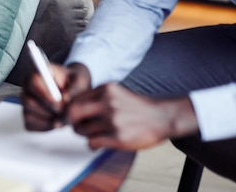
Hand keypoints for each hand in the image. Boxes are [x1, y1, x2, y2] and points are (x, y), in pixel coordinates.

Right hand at [23, 62, 90, 130]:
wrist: (72, 91)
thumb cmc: (74, 82)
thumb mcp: (80, 81)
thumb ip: (74, 89)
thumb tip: (65, 99)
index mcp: (37, 74)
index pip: (32, 82)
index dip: (45, 95)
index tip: (60, 104)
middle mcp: (27, 88)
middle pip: (29, 101)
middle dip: (49, 110)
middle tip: (65, 113)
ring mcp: (25, 103)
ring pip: (30, 115)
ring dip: (49, 119)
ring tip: (64, 116)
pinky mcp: (27, 117)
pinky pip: (31, 125)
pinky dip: (46, 127)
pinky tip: (57, 120)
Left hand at [67, 83, 198, 149]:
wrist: (163, 117)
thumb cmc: (137, 107)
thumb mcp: (116, 92)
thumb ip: (96, 97)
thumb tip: (72, 108)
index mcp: (106, 89)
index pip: (75, 99)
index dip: (72, 110)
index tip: (75, 117)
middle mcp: (108, 102)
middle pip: (73, 113)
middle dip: (73, 122)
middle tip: (78, 127)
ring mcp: (113, 120)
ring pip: (82, 130)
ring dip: (85, 135)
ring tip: (95, 135)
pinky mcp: (118, 137)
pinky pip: (92, 143)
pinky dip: (92, 145)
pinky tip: (99, 143)